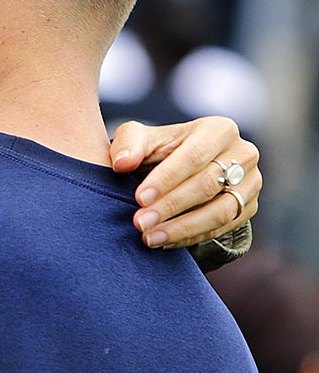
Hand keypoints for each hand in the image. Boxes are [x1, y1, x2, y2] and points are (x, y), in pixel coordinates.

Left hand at [109, 117, 259, 248]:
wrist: (181, 169)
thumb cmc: (159, 150)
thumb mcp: (141, 139)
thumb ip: (128, 144)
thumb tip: (122, 163)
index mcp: (218, 130)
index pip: (194, 155)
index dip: (167, 178)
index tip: (139, 198)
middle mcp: (243, 154)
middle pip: (207, 185)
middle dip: (170, 206)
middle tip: (140, 222)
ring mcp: (250, 183)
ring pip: (220, 211)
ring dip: (182, 228)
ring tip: (149, 237)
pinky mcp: (248, 208)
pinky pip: (222, 228)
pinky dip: (190, 237)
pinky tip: (163, 242)